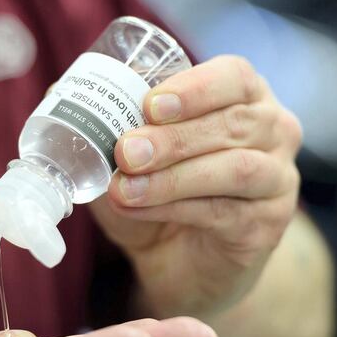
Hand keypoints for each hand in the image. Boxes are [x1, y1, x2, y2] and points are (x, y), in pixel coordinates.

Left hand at [90, 56, 301, 317]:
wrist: (180, 259)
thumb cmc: (158, 190)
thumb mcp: (134, 151)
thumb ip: (110, 121)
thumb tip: (58, 90)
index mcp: (245, 97)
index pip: (235, 76)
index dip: (195, 87)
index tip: (150, 104)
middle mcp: (274, 131)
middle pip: (235, 122)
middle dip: (174, 137)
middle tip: (125, 150)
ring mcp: (277, 179)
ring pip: (234, 169)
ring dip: (173, 176)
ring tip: (123, 186)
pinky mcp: (266, 225)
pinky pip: (224, 212)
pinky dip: (175, 208)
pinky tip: (139, 208)